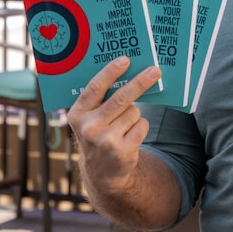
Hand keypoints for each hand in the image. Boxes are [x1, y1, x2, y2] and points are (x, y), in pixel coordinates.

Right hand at [68, 57, 161, 193]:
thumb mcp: (89, 118)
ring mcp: (106, 141)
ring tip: (123, 125)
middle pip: (121, 98)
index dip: (110, 72)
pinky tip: (129, 136)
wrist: (101, 171)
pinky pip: (142, 125)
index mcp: (77, 114)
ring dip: (134, 114)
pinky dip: (140, 127)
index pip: (94, 88)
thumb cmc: (98, 133)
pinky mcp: (122, 151)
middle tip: (155, 71)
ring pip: (134, 112)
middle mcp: (89, 128)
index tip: (125, 60)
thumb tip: (126, 71)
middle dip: (140, 83)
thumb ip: (100, 99)